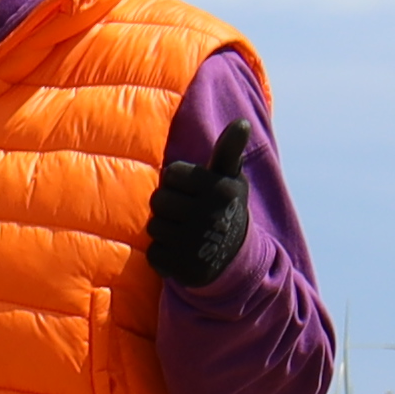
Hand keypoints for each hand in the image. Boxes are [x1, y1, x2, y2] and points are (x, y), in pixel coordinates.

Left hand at [141, 107, 252, 286]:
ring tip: (186, 233)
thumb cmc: (225, 207)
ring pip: (154, 226)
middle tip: (188, 214)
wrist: (235, 259)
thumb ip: (229, 150)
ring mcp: (198, 245)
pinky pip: (154, 253)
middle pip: (158, 200)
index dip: (178, 182)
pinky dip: (164, 254)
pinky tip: (182, 253)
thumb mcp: (231, 179)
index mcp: (221, 190)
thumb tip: (241, 123)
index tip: (195, 192)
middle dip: (169, 206)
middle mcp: (211, 217)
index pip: (171, 173)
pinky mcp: (185, 270)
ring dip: (165, 230)